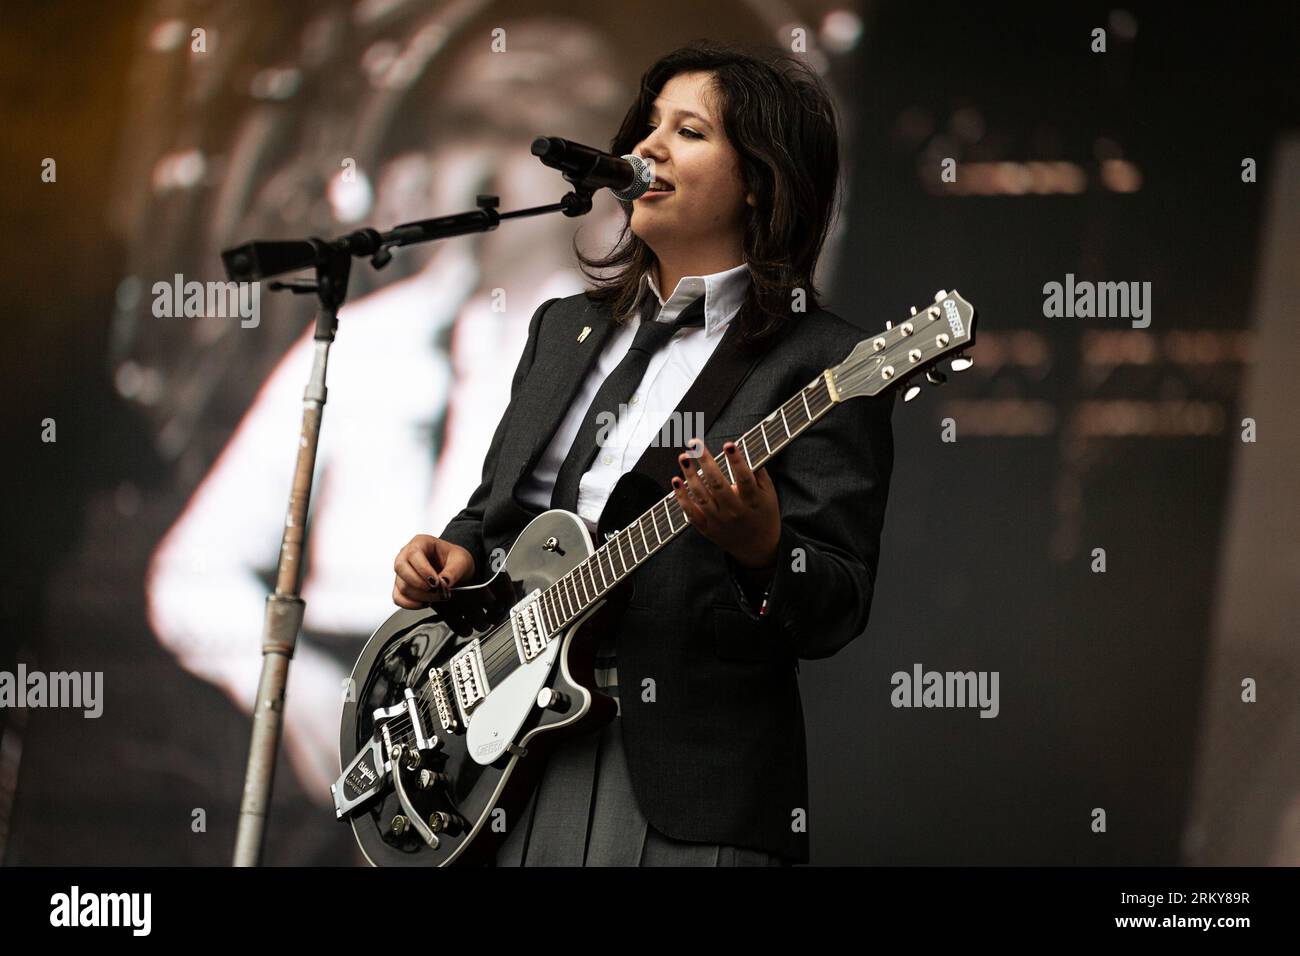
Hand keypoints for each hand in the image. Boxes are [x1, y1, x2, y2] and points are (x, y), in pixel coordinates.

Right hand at [392, 534, 476, 608]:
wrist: (455, 570)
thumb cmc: (455, 559)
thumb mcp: (461, 561)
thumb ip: (453, 572)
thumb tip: (443, 582)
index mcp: (421, 542)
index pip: (414, 553)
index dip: (423, 569)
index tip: (436, 582)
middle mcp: (407, 555)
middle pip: (401, 568)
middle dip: (420, 584)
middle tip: (438, 591)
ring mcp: (403, 571)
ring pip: (402, 586)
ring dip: (421, 596)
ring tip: (438, 596)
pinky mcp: (401, 586)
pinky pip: (398, 597)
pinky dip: (411, 604)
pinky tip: (425, 602)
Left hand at [671, 437, 780, 568]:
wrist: (757, 548)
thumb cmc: (763, 514)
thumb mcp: (770, 495)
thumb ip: (759, 473)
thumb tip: (747, 449)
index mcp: (752, 501)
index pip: (744, 478)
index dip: (737, 461)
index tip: (729, 445)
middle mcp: (734, 511)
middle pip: (718, 484)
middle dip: (705, 462)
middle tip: (695, 444)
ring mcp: (718, 521)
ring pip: (701, 496)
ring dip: (690, 475)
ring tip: (683, 457)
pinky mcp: (707, 529)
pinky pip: (691, 513)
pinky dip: (681, 498)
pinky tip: (676, 481)